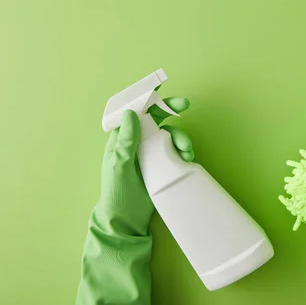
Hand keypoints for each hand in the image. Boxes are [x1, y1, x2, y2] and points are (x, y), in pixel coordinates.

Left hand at [96, 97, 192, 236]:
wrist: (127, 221)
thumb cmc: (118, 193)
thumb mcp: (119, 166)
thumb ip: (126, 141)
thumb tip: (132, 113)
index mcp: (122, 139)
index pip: (134, 111)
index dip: (145, 97)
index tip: (159, 84)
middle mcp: (137, 142)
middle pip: (155, 118)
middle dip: (170, 108)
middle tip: (184, 104)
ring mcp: (151, 153)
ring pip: (169, 134)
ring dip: (181, 137)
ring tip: (187, 151)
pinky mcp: (162, 165)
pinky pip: (175, 150)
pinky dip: (183, 150)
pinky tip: (187, 159)